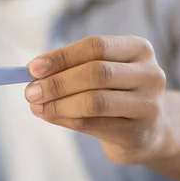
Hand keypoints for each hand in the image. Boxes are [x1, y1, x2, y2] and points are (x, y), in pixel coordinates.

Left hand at [25, 36, 170, 164]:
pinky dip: (64, 119)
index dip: (61, 56)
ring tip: (35, 105)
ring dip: (57, 104)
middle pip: (96, 73)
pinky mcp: (137, 134)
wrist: (149, 131)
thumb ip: (71, 68)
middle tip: (30, 91)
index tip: (33, 68)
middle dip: (57, 82)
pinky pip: (92, 124)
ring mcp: (148, 106)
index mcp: (138, 49)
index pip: (95, 46)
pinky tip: (49, 115)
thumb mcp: (99, 72)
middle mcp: (149, 74)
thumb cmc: (115, 93)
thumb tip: (33, 72)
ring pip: (94, 101)